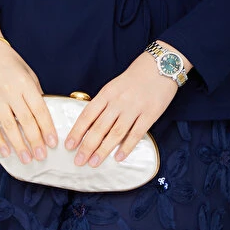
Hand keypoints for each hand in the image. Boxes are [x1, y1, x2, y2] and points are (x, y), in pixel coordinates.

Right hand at [0, 41, 58, 163]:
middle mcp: (10, 91)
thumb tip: (43, 116)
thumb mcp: (28, 74)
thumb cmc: (9, 63)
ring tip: (27, 158)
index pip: (39, 109)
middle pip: (25, 121)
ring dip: (18, 145)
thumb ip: (35, 94)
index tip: (53, 142)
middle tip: (42, 156)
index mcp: (25, 83)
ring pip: (8, 126)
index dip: (47, 128)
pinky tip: (6, 151)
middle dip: (35, 141)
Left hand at [63, 51, 177, 166]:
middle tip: (78, 161)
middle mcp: (119, 101)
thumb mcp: (114, 86)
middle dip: (87, 146)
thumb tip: (90, 125)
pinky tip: (119, 157)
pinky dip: (127, 147)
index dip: (77, 131)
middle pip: (99, 127)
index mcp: (107, 93)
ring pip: (115, 133)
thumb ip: (103, 103)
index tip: (69, 145)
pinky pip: (136, 134)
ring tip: (94, 163)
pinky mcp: (150, 114)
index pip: (88, 115)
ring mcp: (134, 108)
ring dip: (103, 150)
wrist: (160, 65)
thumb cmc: (135, 77)